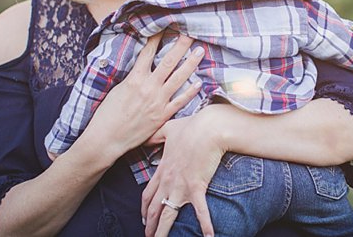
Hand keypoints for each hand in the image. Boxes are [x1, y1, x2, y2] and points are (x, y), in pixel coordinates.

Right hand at [82, 34, 204, 163]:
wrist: (106, 138)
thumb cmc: (107, 114)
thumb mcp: (117, 89)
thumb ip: (132, 78)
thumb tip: (141, 67)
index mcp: (134, 79)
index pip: (148, 52)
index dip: (157, 37)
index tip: (165, 26)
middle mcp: (148, 87)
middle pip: (168, 61)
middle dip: (181, 45)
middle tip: (190, 33)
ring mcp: (157, 101)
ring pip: (178, 78)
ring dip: (191, 63)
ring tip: (200, 52)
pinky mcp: (162, 115)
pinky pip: (180, 101)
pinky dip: (190, 91)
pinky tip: (199, 82)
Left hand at [141, 107, 226, 236]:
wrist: (208, 128)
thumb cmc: (190, 127)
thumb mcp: (168, 128)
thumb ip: (156, 134)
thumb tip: (147, 134)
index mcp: (162, 170)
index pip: (148, 194)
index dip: (144, 209)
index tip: (143, 219)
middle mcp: (168, 181)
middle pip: (154, 209)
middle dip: (150, 225)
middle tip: (148, 236)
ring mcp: (181, 186)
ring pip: (168, 216)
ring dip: (162, 232)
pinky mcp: (197, 187)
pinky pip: (200, 211)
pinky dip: (204, 225)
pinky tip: (208, 236)